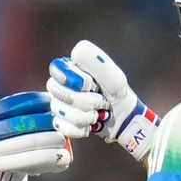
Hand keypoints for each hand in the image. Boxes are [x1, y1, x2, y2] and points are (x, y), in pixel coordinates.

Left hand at [0, 84, 71, 180]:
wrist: (8, 159)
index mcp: (45, 100)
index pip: (29, 100)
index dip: (4, 108)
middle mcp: (59, 117)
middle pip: (31, 121)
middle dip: (1, 130)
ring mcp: (62, 139)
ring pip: (35, 141)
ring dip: (6, 147)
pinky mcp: (61, 160)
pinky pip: (43, 159)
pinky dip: (18, 161)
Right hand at [47, 40, 159, 161]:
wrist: (123, 119)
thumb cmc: (118, 95)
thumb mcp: (113, 76)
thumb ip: (97, 62)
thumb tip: (76, 51)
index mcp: (69, 68)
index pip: (57, 70)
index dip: (75, 81)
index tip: (92, 85)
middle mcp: (60, 84)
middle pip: (60, 94)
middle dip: (87, 101)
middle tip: (101, 101)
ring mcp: (58, 104)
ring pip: (63, 112)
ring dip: (87, 116)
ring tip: (98, 114)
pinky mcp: (60, 122)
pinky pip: (64, 127)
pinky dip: (82, 128)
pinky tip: (90, 125)